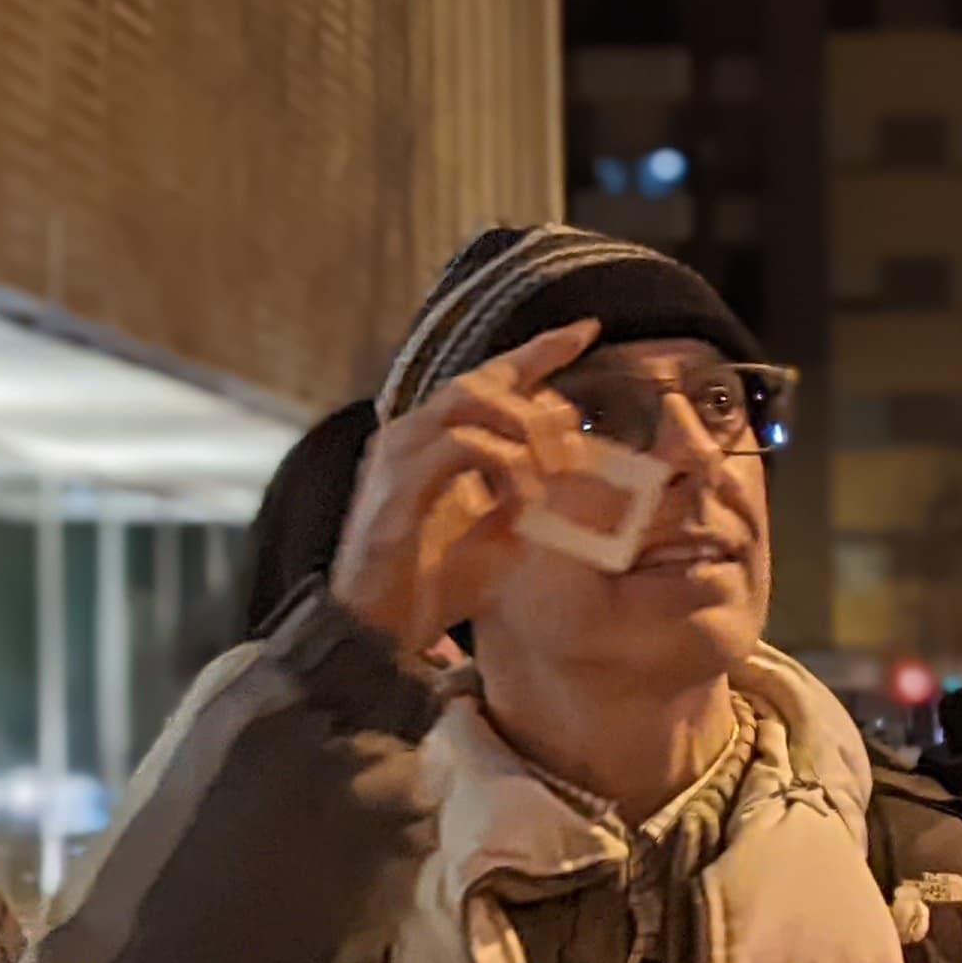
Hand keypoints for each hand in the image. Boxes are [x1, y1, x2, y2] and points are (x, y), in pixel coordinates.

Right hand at [327, 321, 599, 652]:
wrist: (375, 630)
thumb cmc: (432, 583)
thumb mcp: (499, 537)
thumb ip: (532, 502)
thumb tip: (583, 485)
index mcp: (434, 440)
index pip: (489, 379)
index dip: (538, 352)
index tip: (586, 331)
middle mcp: (411, 435)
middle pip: (482, 380)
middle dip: (539, 388)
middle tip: (578, 424)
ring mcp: (399, 456)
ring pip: (470, 401)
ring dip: (524, 426)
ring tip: (557, 464)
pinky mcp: (398, 487)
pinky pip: (458, 448)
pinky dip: (502, 463)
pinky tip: (526, 496)